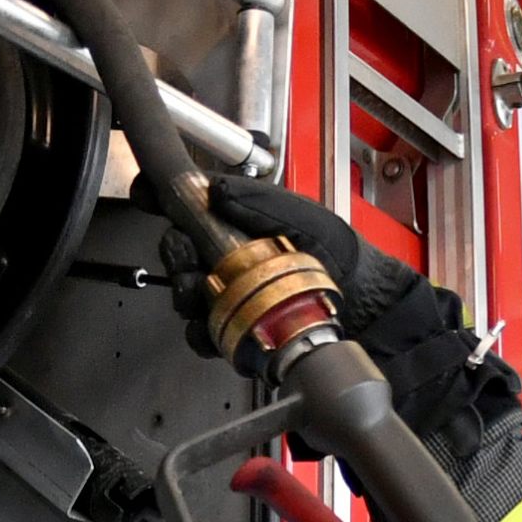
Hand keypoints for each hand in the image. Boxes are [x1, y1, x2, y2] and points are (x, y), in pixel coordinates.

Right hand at [142, 175, 521, 474]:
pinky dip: (206, 332)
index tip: (150, 198)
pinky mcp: (240, 334)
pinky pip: (205, 333)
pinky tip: (220, 327)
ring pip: (188, 295)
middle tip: (190, 262)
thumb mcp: (307, 221)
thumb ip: (261, 202)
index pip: (194, 207)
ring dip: (189, 296)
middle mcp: (234, 260)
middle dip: (179, 257)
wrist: (372, 314)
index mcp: (246, 223)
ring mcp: (235, 297)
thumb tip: (215, 188)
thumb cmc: (346, 261)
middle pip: (182, 253)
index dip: (169, 201)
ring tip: (206, 295)